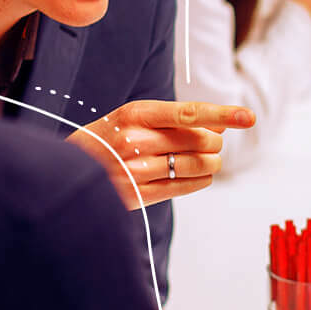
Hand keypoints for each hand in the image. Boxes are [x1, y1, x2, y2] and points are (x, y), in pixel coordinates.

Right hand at [66, 99, 253, 209]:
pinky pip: (185, 187)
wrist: (62, 170)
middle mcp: (135, 140)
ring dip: (211, 162)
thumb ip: (175, 119)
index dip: (223, 114)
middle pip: (200, 140)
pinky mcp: (138, 196)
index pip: (190, 113)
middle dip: (215, 142)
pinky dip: (200, 179)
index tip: (248, 117)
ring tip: (207, 159)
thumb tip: (218, 122)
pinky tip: (199, 174)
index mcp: (134, 113)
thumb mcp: (134, 117)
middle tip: (212, 143)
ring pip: (197, 165)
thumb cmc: (105, 138)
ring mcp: (136, 170)